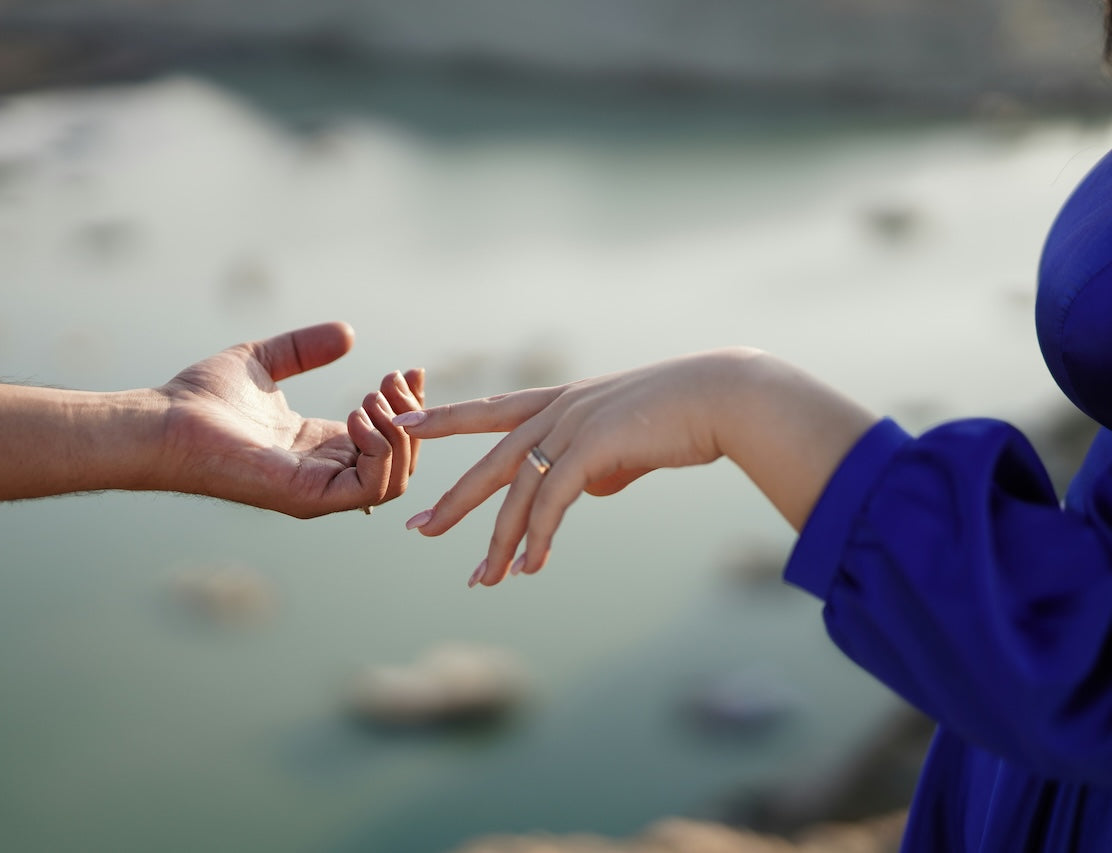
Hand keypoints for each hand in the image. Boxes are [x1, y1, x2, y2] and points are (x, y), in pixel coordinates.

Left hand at [158, 321, 423, 517]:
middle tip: (393, 380)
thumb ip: (304, 349)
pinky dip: (378, 452)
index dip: (406, 406)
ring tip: (374, 397)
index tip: (410, 370)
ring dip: (398, 435)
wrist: (164, 422)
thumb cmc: (200, 399)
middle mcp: (324, 474)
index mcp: (319, 449)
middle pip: (401, 462)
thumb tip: (348, 333)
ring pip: (395, 481)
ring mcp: (318, 491)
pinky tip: (359, 417)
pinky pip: (369, 487)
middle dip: (409, 417)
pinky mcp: (307, 497)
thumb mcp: (264, 361)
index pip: (387, 439)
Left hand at [395, 348, 876, 587]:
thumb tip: (589, 491)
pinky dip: (540, 537)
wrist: (724, 397)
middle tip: (418, 528)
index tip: (405, 424)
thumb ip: (600, 464)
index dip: (445, 417)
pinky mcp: (592, 446)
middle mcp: (557, 409)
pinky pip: (554, 501)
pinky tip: (529, 568)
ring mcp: (572, 425)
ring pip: (518, 492)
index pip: (490, 411)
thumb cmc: (683, 415)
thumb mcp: (628, 440)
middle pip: (491, 461)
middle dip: (454, 498)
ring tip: (482, 580)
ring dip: (499, 541)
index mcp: (560, 400)